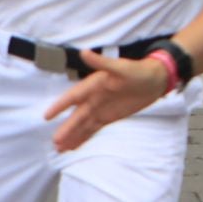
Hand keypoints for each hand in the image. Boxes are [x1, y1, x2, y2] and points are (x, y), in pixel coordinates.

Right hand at [44, 49, 171, 151]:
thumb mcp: (120, 67)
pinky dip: (83, 138)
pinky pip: (93, 129)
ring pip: (83, 125)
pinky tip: (74, 146)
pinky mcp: (108, 117)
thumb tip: (84, 52)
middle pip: (76, 116)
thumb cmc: (138, 70)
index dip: (60, 106)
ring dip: (72, 136)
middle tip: (55, 141)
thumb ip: (101, 62)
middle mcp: (93, 98)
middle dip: (66, 129)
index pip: (73, 97)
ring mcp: (100, 109)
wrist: (155, 80)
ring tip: (59, 149)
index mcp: (93, 85)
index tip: (47, 116)